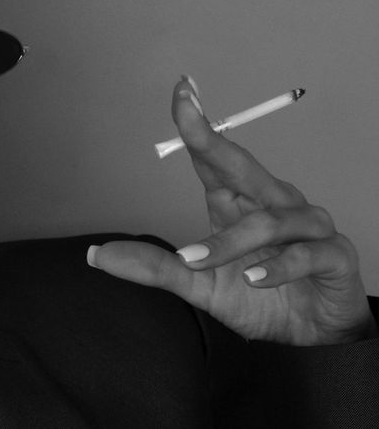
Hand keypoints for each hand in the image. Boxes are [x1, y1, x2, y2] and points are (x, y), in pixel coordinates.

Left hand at [89, 77, 376, 344]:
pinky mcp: (334, 256)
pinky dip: (276, 267)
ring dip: (229, 242)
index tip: (181, 90)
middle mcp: (275, 205)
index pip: (215, 158)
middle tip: (186, 113)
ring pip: (267, 221)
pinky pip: (306, 254)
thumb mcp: (199, 285)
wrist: (314, 338)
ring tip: (197, 262)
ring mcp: (308, 228)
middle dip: (213, 139)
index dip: (198, 125)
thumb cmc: (259, 298)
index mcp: (240, 204)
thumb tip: (96, 254)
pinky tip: (252, 278)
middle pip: (242, 166)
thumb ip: (154, 268)